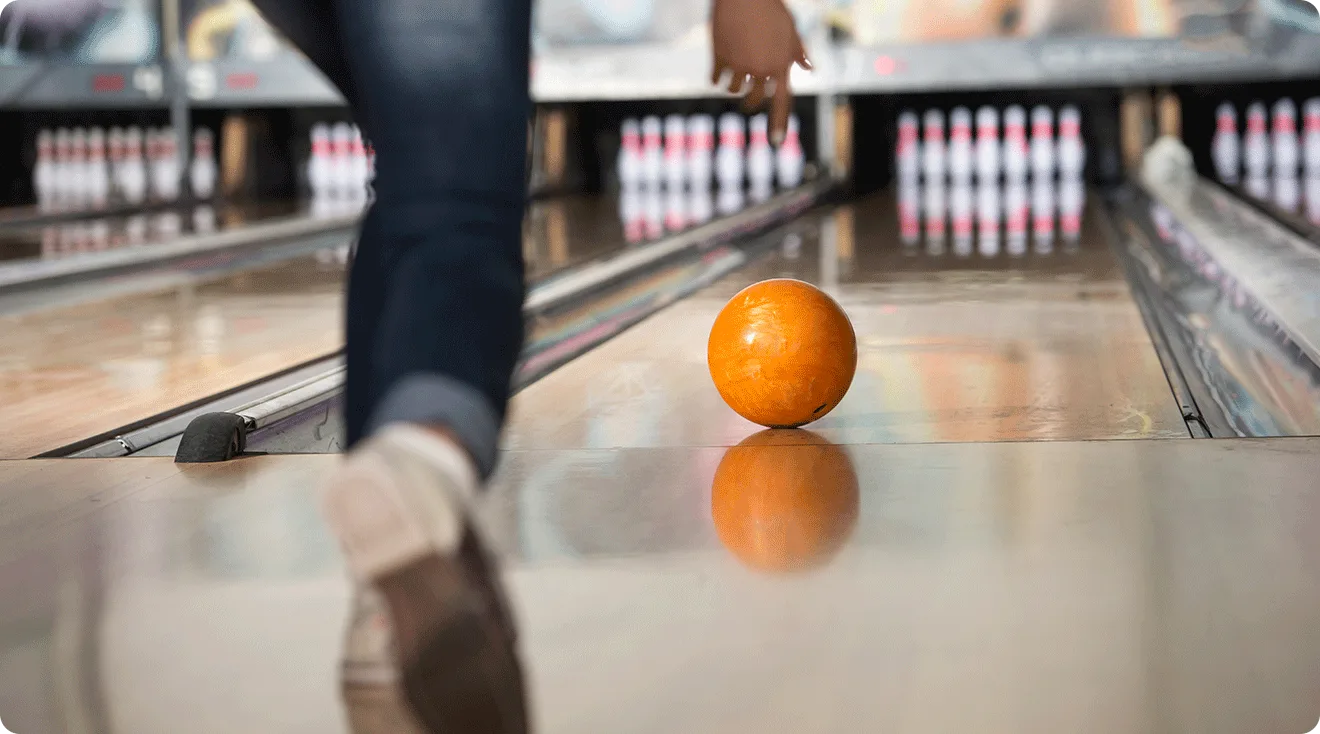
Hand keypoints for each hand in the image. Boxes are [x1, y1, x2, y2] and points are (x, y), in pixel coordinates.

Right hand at [711, 0, 811, 143]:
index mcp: (781, 64)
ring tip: (733, 73)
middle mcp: (761, 69)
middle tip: (747, 101)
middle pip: (754, 100)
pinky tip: (717, 71)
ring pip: (733, 90)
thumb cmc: (770, 8)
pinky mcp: (720, 58)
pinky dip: (716, 77)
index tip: (777, 143)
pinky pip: (716, 79)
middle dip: (750, 102)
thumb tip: (809, 68)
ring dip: (732, 85)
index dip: (779, 123)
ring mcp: (740, 65)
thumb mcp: (790, 29)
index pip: (782, 101)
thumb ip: (797, 51)